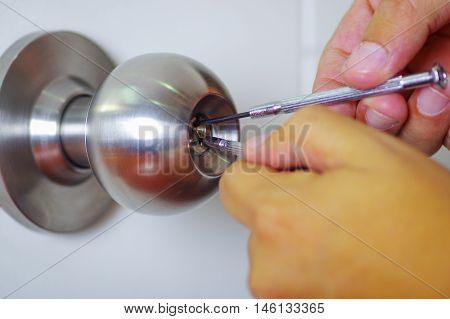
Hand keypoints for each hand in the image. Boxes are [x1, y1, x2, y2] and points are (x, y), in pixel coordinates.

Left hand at [220, 107, 449, 297]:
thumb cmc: (427, 231)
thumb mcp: (370, 151)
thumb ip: (304, 133)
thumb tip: (263, 147)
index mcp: (281, 219)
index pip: (235, 179)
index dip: (267, 167)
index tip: (296, 171)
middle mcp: (270, 266)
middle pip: (252, 212)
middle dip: (285, 199)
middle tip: (336, 203)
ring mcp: (279, 295)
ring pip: (268, 242)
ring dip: (299, 232)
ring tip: (348, 234)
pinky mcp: (292, 310)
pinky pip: (282, 270)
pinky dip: (306, 259)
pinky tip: (344, 257)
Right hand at [314, 0, 449, 154]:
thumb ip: (391, 23)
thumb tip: (359, 71)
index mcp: (378, 29)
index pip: (337, 73)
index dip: (333, 99)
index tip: (343, 113)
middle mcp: (402, 62)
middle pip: (366, 111)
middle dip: (377, 116)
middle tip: (392, 107)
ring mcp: (432, 87)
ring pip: (405, 131)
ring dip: (417, 125)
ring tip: (438, 95)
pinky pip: (446, 134)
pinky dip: (447, 128)